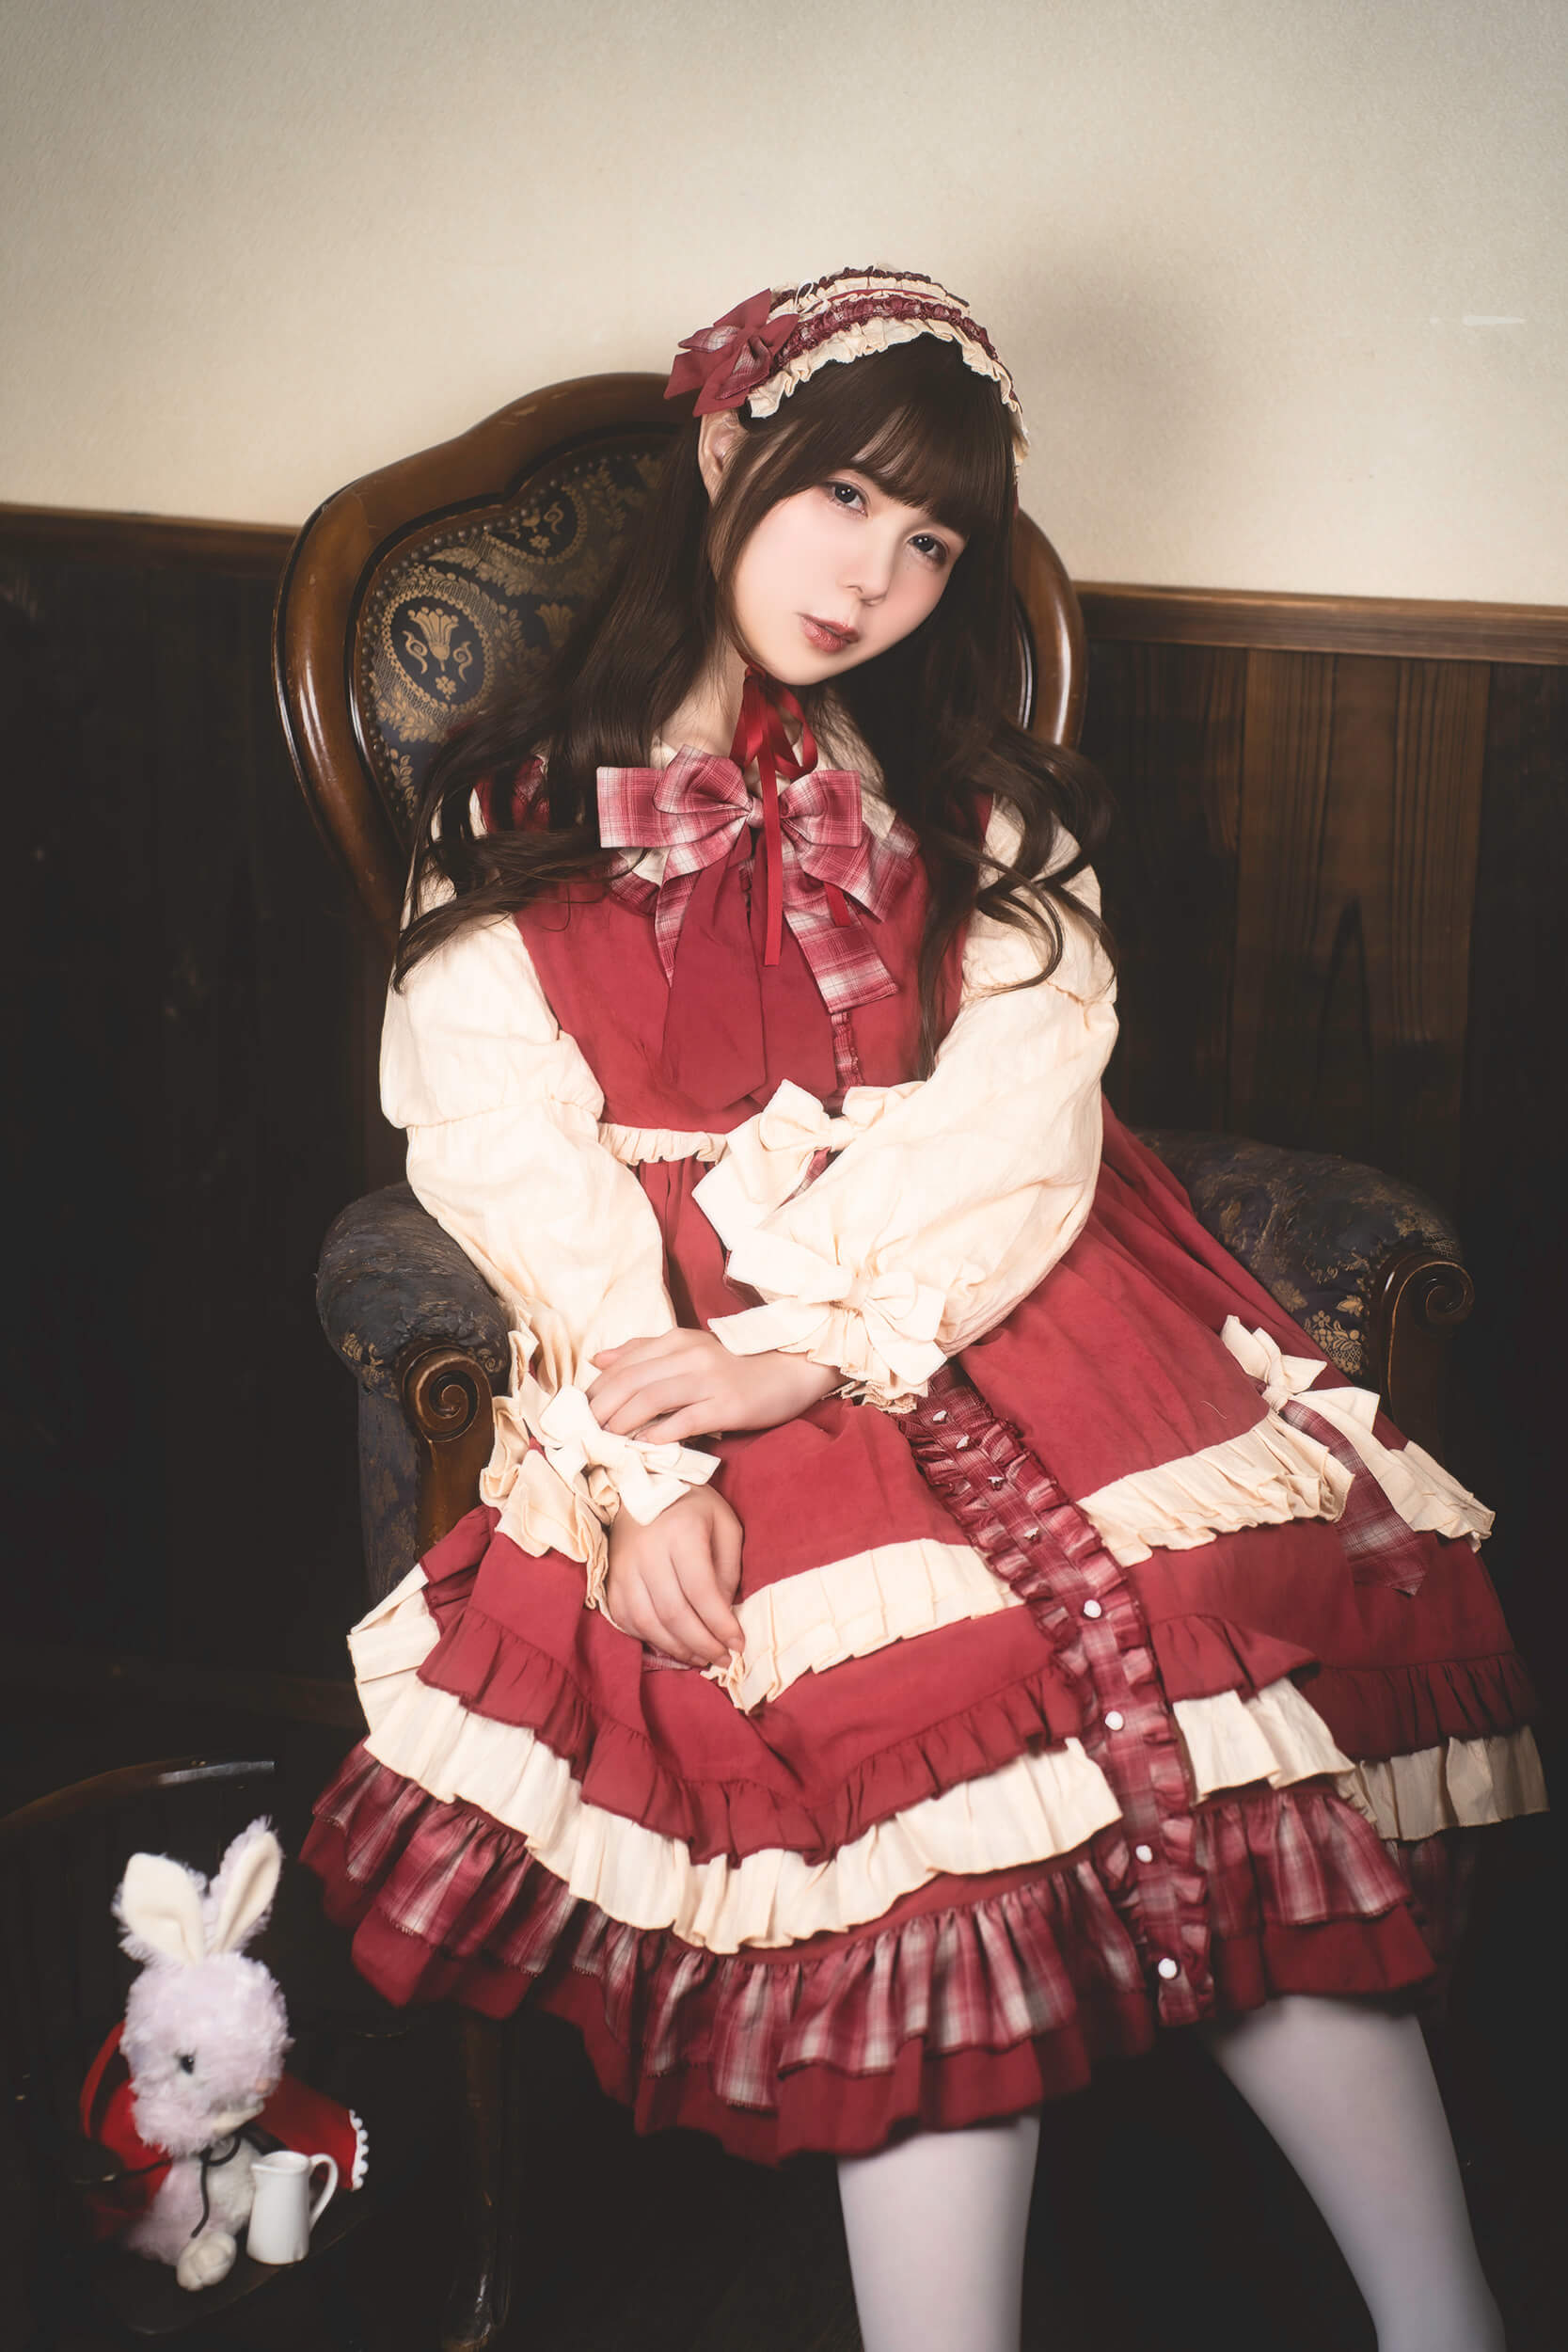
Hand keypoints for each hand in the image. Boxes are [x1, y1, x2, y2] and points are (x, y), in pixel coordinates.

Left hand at [586, 1329, 839, 1442]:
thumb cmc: (736, 1364)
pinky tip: (644, 1446)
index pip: (623, 1365)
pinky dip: (660, 1434)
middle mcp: (689, 1356)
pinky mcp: (727, 1405)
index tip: (578, 1414)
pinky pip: (685, 1420)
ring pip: (651, 1399)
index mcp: (676, 1340)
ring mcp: (709, 1380)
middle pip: (631, 1382)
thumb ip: (642, 1351)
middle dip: (601, 1409)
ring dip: (622, 1422)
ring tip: (606, 1441)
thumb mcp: (688, 1349)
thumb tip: (597, 1360)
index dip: (596, 1390)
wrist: (790, 1370)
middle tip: (583, 1433)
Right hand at [605, 1484, 744, 1667]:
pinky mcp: (610, 1579)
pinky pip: (627, 1620)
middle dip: (703, 1644)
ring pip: (648, 1622)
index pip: (701, 1591)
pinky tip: (673, 1644)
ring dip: (678, 1649)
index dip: (721, 1624)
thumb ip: (729, 1569)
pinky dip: (650, 1639)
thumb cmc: (693, 1506)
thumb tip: (725, 1615)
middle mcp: (647, 1551)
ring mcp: (623, 1567)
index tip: (739, 1644)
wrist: (643, 1485)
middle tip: (723, 1659)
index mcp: (681, 1533)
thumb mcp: (725, 1525)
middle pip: (674, 1613)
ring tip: (702, 1658)